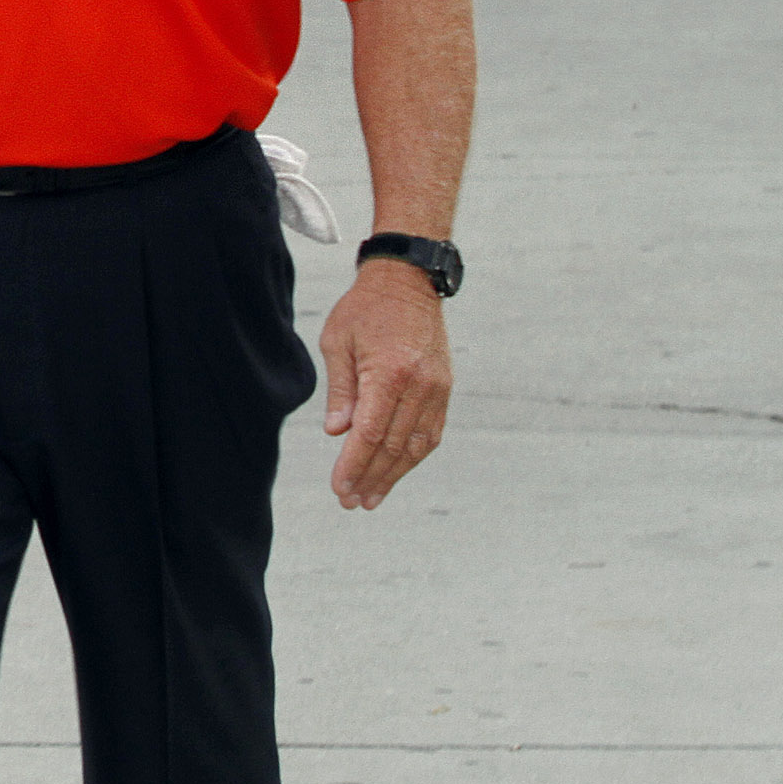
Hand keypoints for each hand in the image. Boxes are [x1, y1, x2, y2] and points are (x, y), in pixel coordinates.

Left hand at [317, 260, 452, 509]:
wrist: (408, 281)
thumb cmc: (364, 309)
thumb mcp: (338, 342)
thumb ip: (340, 390)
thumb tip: (338, 433)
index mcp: (389, 373)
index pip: (371, 433)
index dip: (355, 465)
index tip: (340, 488)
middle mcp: (419, 385)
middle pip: (395, 446)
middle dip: (371, 477)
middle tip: (351, 502)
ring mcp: (437, 388)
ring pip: (417, 446)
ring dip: (394, 475)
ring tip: (372, 497)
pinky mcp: (445, 388)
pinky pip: (431, 432)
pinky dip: (414, 456)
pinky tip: (396, 471)